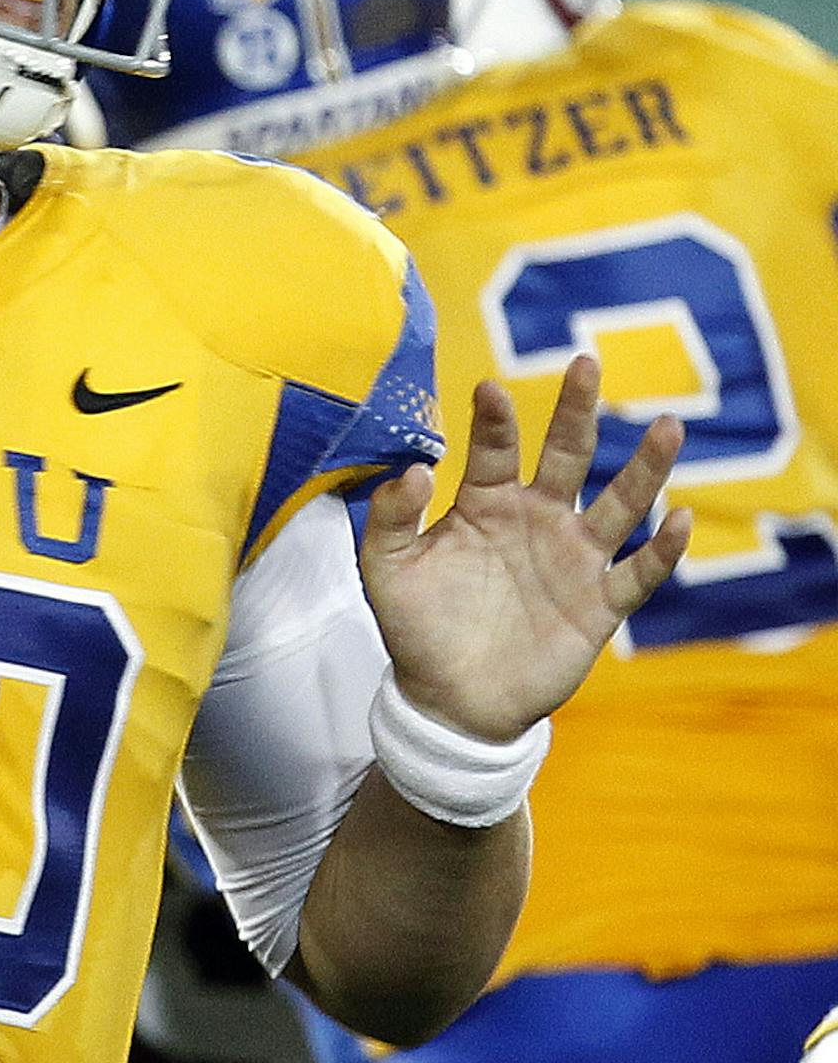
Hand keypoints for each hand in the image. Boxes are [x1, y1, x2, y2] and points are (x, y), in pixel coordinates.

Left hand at [359, 355, 690, 742]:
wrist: (450, 699)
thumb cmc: (416, 627)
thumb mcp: (384, 570)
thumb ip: (388, 517)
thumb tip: (413, 468)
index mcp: (484, 504)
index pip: (494, 450)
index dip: (493, 420)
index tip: (490, 389)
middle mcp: (536, 520)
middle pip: (565, 456)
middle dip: (576, 411)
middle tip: (585, 362)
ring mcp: (572, 559)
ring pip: (618, 503)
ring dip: (644, 467)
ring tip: (669, 426)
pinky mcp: (598, 604)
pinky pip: (638, 572)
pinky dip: (662, 549)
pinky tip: (680, 518)